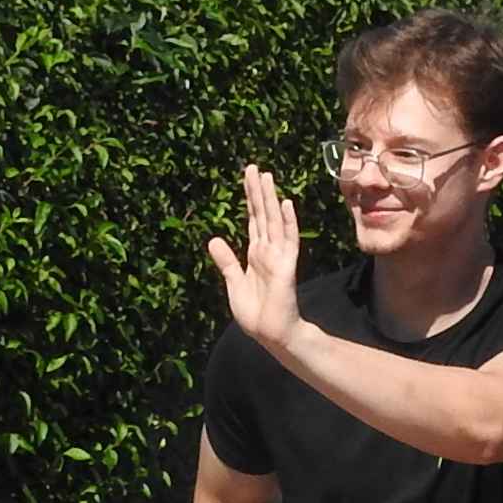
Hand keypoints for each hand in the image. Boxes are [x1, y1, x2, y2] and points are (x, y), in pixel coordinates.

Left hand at [206, 165, 302, 352]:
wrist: (271, 335)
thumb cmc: (256, 313)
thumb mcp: (233, 283)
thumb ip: (226, 261)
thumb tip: (213, 239)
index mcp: (255, 254)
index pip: (253, 220)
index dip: (250, 199)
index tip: (247, 178)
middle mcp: (268, 251)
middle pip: (262, 215)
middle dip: (257, 191)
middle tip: (253, 167)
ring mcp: (278, 257)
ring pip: (274, 222)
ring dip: (270, 199)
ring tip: (266, 176)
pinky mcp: (286, 268)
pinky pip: (288, 241)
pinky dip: (288, 223)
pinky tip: (286, 204)